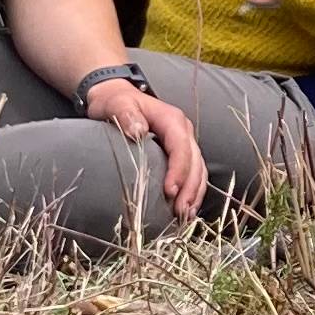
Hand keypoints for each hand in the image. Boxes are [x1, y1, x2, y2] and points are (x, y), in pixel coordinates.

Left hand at [88, 74, 207, 215]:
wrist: (116, 99)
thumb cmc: (116, 102)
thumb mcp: (117, 103)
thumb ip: (126, 114)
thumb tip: (138, 131)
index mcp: (172, 119)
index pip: (182, 147)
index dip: (179, 170)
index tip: (170, 191)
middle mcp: (184, 131)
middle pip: (195, 162)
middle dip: (190, 188)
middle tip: (180, 211)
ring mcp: (185, 143)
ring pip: (199, 170)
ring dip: (194, 193)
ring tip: (186, 215)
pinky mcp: (181, 155)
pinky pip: (193, 174)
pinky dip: (192, 192)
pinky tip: (186, 209)